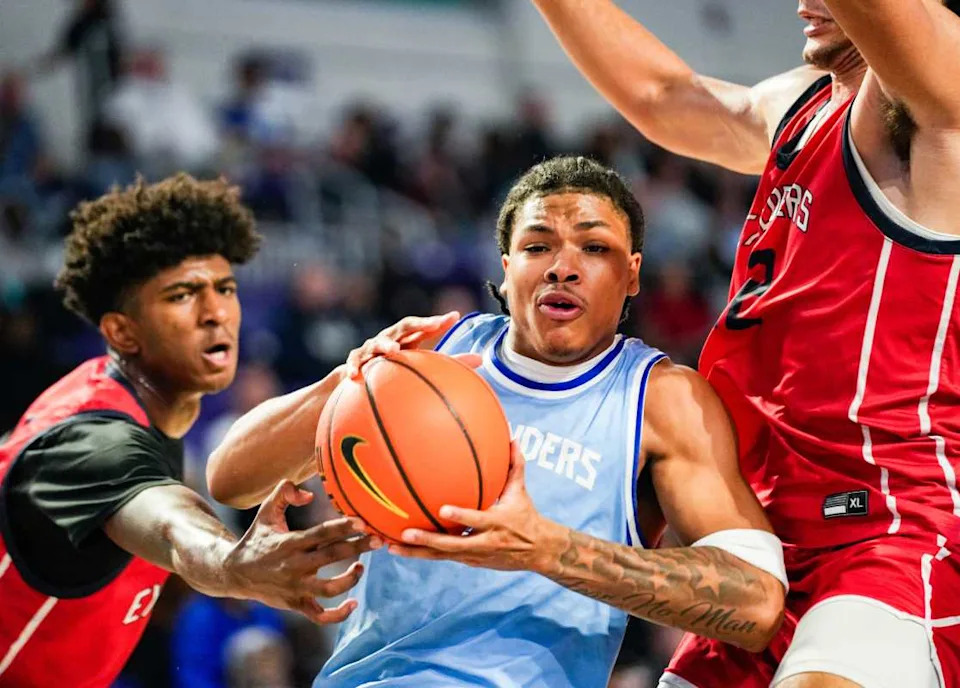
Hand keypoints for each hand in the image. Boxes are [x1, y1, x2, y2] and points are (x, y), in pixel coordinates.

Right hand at [223, 480, 382, 623]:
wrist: (235, 573)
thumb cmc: (257, 539)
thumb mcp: (266, 512)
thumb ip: (284, 492)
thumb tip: (310, 494)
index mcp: (289, 542)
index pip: (321, 534)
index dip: (342, 527)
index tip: (362, 521)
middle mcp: (294, 565)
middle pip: (332, 556)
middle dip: (357, 547)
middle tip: (378, 540)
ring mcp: (296, 587)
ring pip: (329, 589)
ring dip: (350, 579)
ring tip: (360, 567)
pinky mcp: (296, 604)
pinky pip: (320, 616)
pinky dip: (338, 615)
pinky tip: (353, 604)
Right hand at [345, 311, 461, 378]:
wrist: (359, 382)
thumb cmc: (394, 373)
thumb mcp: (419, 367)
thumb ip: (448, 363)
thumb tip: (482, 359)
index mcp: (407, 341)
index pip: (424, 328)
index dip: (437, 322)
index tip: (454, 316)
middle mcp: (389, 339)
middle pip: (403, 327)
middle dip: (418, 324)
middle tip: (433, 325)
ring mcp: (370, 349)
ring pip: (377, 343)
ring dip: (385, 344)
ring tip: (393, 350)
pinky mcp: (354, 361)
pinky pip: (353, 363)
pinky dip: (353, 368)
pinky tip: (355, 376)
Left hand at [388, 442, 557, 572]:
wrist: (538, 552)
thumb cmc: (526, 516)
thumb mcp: (520, 492)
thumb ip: (514, 465)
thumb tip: (512, 437)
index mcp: (496, 522)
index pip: (476, 520)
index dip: (460, 516)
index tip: (442, 510)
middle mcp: (483, 542)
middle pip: (452, 544)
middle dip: (428, 540)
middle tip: (406, 532)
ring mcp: (474, 555)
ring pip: (442, 555)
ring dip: (416, 552)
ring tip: (391, 546)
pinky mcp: (469, 562)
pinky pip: (442, 557)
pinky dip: (422, 554)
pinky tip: (400, 548)